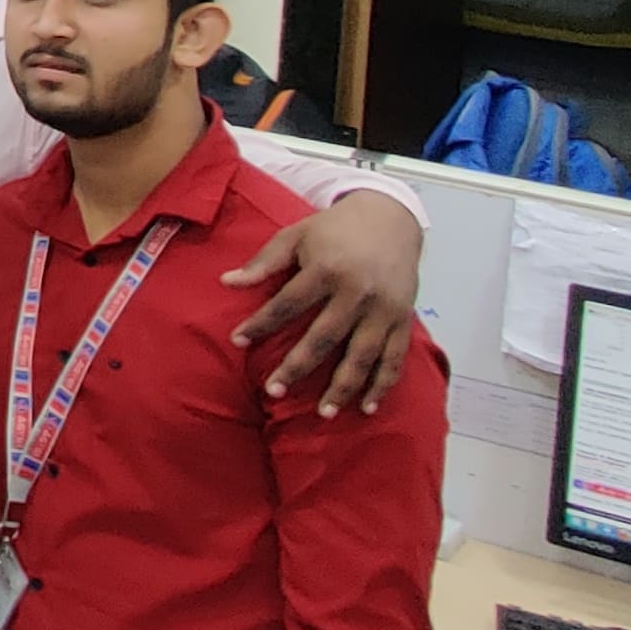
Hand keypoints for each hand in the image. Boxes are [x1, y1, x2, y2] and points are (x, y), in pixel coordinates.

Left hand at [224, 185, 425, 413]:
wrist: (390, 216)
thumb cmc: (335, 227)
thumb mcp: (297, 234)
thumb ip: (264, 261)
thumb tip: (226, 282)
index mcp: (327, 268)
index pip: (287, 303)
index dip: (261, 324)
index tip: (238, 342)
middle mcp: (357, 291)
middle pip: (323, 337)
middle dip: (297, 367)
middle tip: (274, 391)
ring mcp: (383, 308)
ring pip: (362, 355)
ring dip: (343, 387)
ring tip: (323, 413)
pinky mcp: (403, 318)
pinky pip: (394, 357)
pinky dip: (383, 384)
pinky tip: (367, 406)